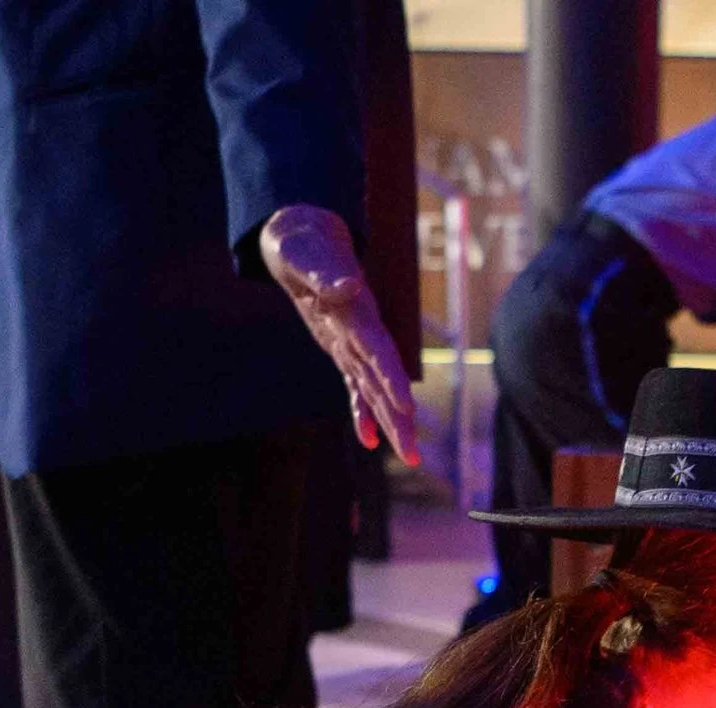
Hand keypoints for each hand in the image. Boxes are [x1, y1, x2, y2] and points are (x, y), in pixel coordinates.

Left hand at [259, 206, 419, 465]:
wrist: (305, 241)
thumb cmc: (303, 245)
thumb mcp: (306, 255)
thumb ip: (326, 273)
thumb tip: (348, 284)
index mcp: (359, 314)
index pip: (380, 351)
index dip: (393, 379)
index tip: (406, 407)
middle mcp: (363, 335)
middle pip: (386, 383)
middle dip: (399, 419)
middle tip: (412, 454)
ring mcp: (354, 346)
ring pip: (376, 392)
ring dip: (391, 425)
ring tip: (410, 457)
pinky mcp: (343, 352)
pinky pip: (356, 388)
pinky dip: (362, 413)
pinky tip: (368, 441)